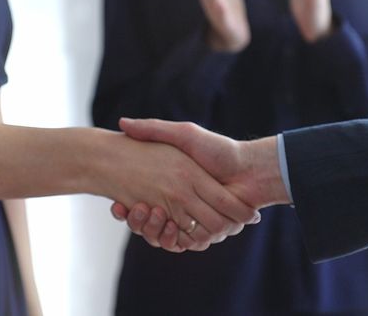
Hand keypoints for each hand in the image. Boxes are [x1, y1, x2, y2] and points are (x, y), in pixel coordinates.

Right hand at [111, 119, 288, 250]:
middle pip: (149, 223)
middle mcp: (183, 204)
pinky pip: (182, 243)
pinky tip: (161, 223)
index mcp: (177, 184)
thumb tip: (123, 123)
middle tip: (122, 208)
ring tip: (139, 211)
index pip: (143, 203)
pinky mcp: (205, 231)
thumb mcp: (184, 134)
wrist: (250, 169)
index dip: (129, 209)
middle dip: (136, 221)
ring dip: (149, 229)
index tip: (117, 205)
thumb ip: (155, 129)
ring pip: (162, 235)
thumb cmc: (218, 150)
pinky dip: (169, 239)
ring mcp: (194, 219)